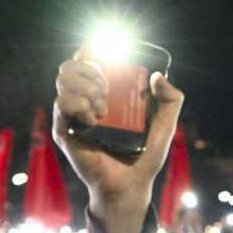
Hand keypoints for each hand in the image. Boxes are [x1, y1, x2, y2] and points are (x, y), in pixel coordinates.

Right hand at [53, 52, 183, 232]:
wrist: (131, 186)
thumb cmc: (145, 158)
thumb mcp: (165, 128)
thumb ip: (171, 102)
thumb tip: (159, 76)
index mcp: (108, 95)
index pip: (91, 60)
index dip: (93, 49)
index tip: (104, 47)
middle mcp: (88, 100)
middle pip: (73, 64)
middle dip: (91, 68)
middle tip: (107, 88)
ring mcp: (74, 114)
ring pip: (64, 78)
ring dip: (86, 85)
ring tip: (103, 108)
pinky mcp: (65, 130)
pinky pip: (62, 103)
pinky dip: (78, 104)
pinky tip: (94, 119)